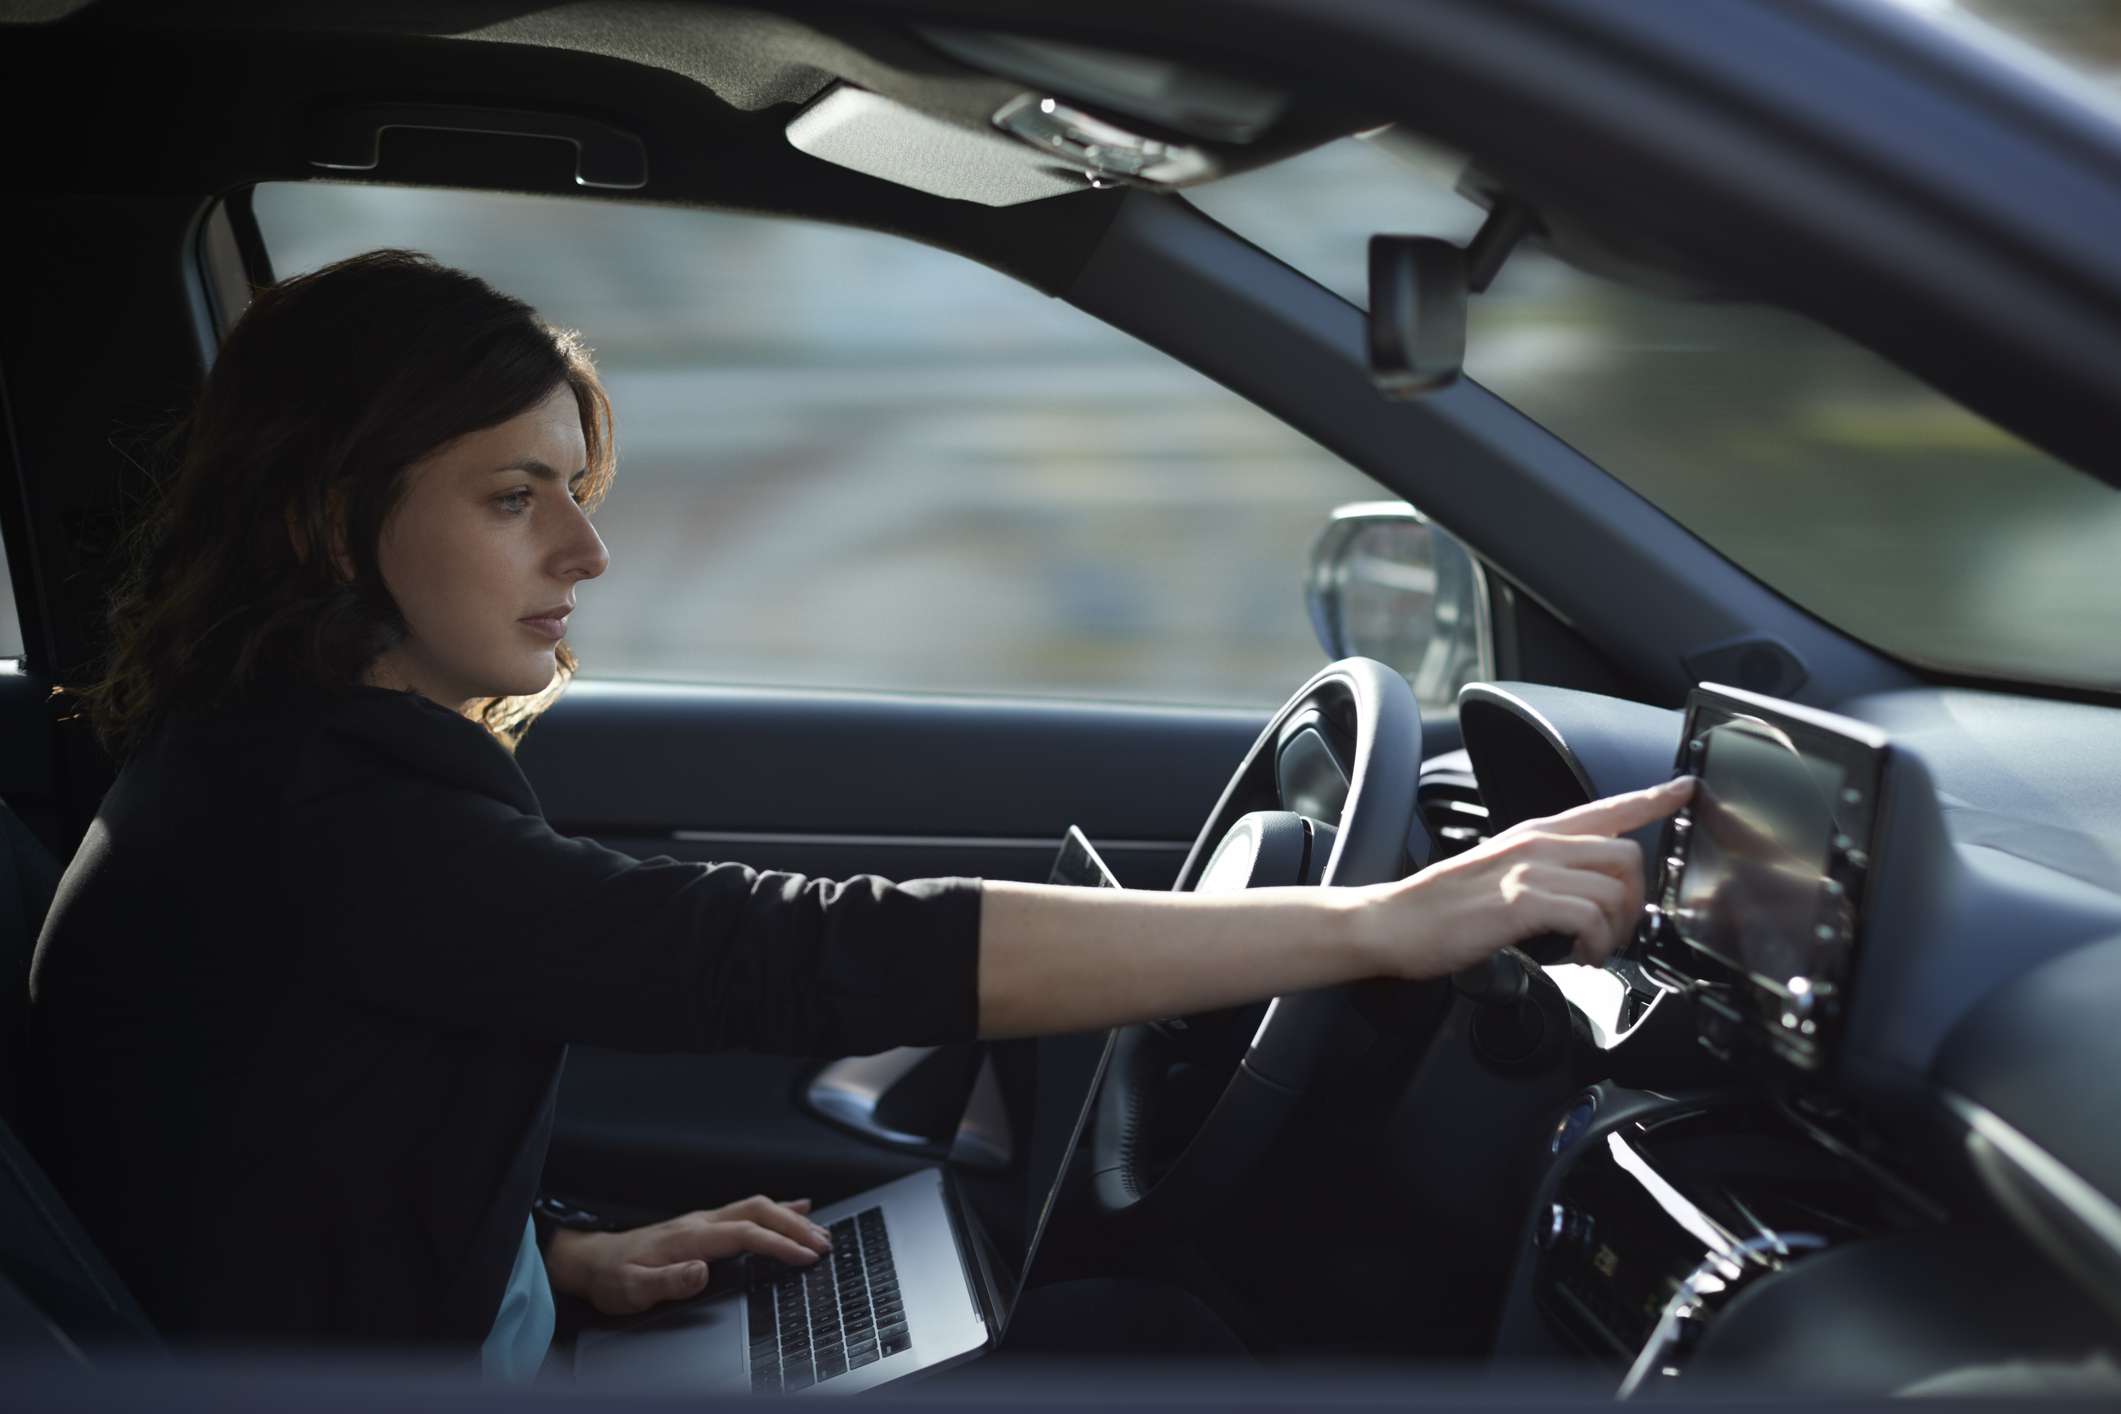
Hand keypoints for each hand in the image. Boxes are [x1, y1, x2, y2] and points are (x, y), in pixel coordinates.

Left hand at [543, 1194, 832, 1315]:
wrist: (593, 1262)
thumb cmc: (613, 1278)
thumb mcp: (632, 1289)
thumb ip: (667, 1281)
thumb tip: (701, 1271)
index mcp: (689, 1237)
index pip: (745, 1234)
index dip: (778, 1244)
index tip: (805, 1257)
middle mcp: (700, 1222)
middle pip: (758, 1212)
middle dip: (794, 1227)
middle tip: (824, 1244)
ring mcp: (703, 1220)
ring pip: (756, 1207)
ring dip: (790, 1217)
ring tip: (820, 1230)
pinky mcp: (703, 1225)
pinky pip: (747, 1210)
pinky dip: (776, 1209)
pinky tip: (793, 1210)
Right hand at [1370, 776, 1693, 976]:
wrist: (1392, 922)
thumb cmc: (1439, 907)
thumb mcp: (1497, 874)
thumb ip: (1541, 875)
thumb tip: (1581, 899)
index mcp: (1533, 835)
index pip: (1605, 808)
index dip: (1652, 798)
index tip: (1684, 790)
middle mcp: (1536, 844)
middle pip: (1626, 853)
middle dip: (1637, 900)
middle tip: (1618, 932)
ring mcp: (1529, 870)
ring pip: (1614, 888)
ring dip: (1616, 930)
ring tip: (1593, 951)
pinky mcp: (1521, 902)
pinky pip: (1590, 918)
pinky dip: (1596, 944)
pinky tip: (1579, 956)